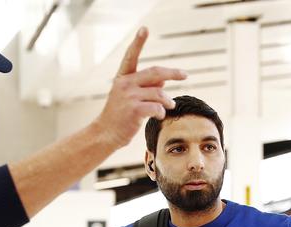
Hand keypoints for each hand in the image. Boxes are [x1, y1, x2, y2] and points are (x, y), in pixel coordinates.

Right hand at [95, 27, 187, 148]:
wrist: (105, 134)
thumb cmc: (119, 117)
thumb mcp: (130, 98)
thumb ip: (145, 87)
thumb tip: (163, 81)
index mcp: (123, 78)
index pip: (131, 56)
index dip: (138, 42)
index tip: (144, 29)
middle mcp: (125, 84)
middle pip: (155, 73)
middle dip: (173, 73)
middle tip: (184, 75)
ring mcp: (129, 97)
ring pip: (159, 93)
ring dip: (168, 101)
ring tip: (170, 105)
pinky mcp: (133, 110)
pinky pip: (156, 107)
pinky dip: (162, 111)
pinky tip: (160, 115)